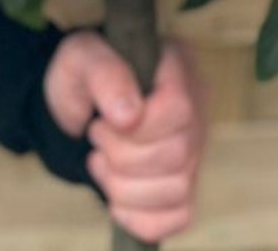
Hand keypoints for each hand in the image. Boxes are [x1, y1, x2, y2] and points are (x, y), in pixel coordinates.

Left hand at [44, 32, 205, 242]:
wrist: (80, 102)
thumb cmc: (84, 74)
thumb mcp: (82, 58)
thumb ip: (106, 74)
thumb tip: (128, 115)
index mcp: (178, 67)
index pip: (179, 107)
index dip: (139, 125)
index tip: (104, 120)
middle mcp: (197, 109)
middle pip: (176, 154)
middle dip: (122, 156)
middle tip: (98, 135)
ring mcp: (195, 151)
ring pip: (177, 190)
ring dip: (124, 186)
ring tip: (104, 160)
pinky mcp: (184, 186)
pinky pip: (176, 218)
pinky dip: (137, 215)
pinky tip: (116, 194)